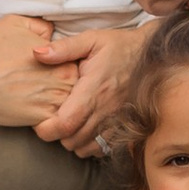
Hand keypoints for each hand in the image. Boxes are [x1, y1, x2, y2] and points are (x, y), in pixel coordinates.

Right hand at [0, 10, 67, 126]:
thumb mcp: (16, 23)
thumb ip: (41, 27)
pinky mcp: (43, 120)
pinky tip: (33, 111)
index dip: (63, 66)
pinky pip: (55, 122)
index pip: (76, 64)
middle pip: (75, 87)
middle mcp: (64, 81)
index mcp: (63, 58)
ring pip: (67, 106)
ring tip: (38, 98)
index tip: (49, 69)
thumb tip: (51, 34)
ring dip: (58, 104)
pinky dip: (48, 119)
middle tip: (43, 85)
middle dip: (63, 86)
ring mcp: (55, 102)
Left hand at [31, 18, 146, 155]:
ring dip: (72, 141)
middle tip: (51, 120)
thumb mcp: (91, 40)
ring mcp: (117, 122)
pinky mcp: (125, 128)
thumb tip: (36, 54)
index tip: (38, 121)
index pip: (65, 123)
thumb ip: (64, 48)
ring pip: (85, 148)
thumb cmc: (118, 47)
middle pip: (72, 141)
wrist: (152, 55)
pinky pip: (101, 150)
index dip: (47, 129)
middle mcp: (106, 110)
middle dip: (56, 135)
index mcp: (94, 89)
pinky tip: (85, 129)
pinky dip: (89, 145)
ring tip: (68, 124)